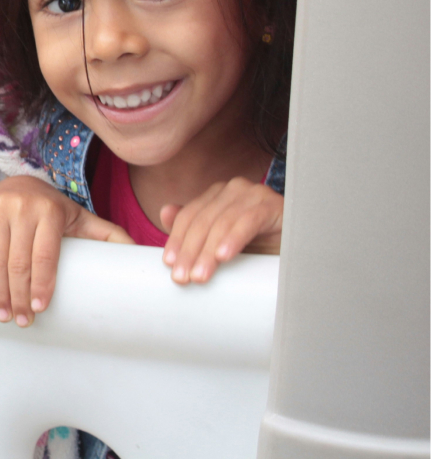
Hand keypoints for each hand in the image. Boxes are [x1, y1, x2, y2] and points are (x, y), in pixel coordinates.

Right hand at [0, 176, 132, 326]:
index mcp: (50, 210)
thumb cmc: (55, 210)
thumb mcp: (83, 220)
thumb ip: (111, 237)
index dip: (41, 286)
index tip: (38, 311)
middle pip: (18, 262)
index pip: (44, 256)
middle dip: (18, 297)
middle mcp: (21, 205)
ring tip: (3, 314)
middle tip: (20, 322)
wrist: (21, 181)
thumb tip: (144, 260)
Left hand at [159, 177, 282, 283]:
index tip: (169, 264)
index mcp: (217, 196)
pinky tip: (223, 256)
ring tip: (200, 274)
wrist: (300, 248)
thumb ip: (196, 228)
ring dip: (208, 251)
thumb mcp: (223, 243)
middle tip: (183, 277)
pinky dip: (233, 239)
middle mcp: (233, 190)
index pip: (189, 216)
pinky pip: (248, 221)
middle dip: (189, 250)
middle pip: (202, 219)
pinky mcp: (272, 205)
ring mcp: (253, 194)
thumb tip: (165, 212)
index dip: (176, 239)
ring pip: (221, 222)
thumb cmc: (260, 246)